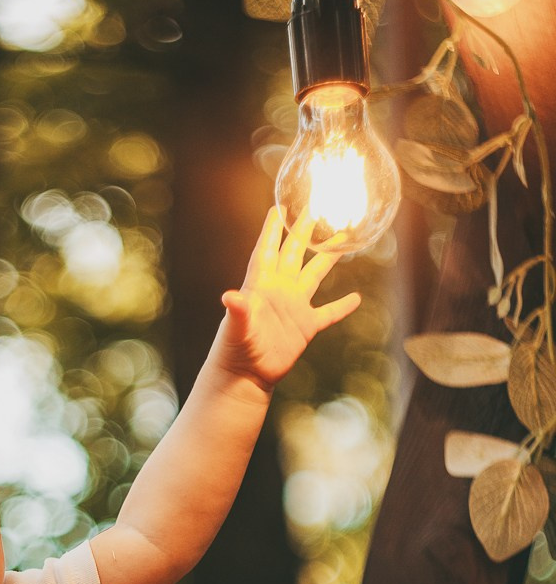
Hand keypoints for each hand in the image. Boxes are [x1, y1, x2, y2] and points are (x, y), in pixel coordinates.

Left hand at [214, 207, 360, 390]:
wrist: (245, 376)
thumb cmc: (234, 350)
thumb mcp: (236, 328)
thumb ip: (237, 311)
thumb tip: (229, 297)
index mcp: (260, 285)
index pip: (267, 250)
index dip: (272, 229)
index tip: (279, 207)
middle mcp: (279, 291)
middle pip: (294, 253)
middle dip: (303, 231)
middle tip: (314, 209)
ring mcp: (293, 307)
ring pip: (314, 275)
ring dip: (328, 257)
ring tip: (344, 237)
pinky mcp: (305, 327)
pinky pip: (328, 313)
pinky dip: (342, 306)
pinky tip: (356, 298)